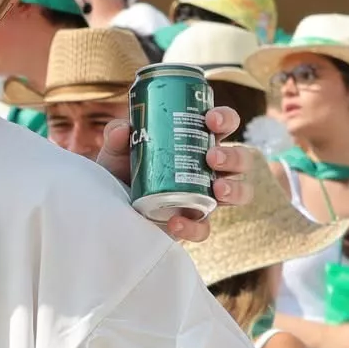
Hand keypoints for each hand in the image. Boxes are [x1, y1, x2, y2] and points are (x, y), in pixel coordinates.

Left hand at [97, 107, 250, 244]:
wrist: (108, 207)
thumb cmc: (120, 171)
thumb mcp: (115, 151)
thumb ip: (117, 137)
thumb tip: (123, 129)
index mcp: (196, 142)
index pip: (222, 125)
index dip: (225, 119)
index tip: (211, 120)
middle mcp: (209, 169)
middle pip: (240, 159)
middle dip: (233, 156)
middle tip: (212, 156)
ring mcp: (205, 197)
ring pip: (240, 192)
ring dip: (235, 188)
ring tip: (218, 189)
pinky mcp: (193, 223)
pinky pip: (204, 229)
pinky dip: (193, 227)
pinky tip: (175, 222)